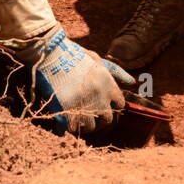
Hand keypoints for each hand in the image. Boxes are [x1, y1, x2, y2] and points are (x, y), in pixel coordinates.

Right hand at [9, 27, 131, 135]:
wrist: (50, 54)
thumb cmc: (74, 55)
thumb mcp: (98, 60)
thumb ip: (117, 72)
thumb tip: (133, 82)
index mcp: (108, 85)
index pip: (120, 105)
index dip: (111, 105)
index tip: (103, 103)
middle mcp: (99, 98)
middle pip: (107, 119)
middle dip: (100, 117)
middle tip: (89, 112)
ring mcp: (83, 106)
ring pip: (90, 127)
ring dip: (84, 123)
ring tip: (76, 115)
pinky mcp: (66, 112)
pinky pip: (71, 129)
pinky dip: (68, 126)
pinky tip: (65, 118)